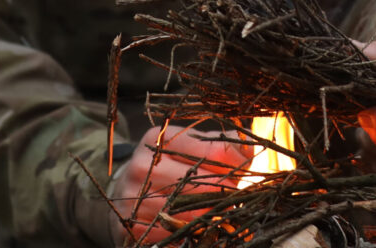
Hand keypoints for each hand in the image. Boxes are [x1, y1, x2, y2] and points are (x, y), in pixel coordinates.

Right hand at [109, 125, 249, 244]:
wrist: (126, 191)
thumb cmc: (169, 166)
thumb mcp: (190, 146)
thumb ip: (222, 144)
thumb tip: (249, 149)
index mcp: (160, 139)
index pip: (214, 152)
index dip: (238, 164)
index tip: (246, 171)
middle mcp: (142, 166)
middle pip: (202, 186)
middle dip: (227, 195)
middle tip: (236, 198)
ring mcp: (134, 198)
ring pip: (189, 215)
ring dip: (212, 218)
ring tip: (222, 215)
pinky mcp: (131, 227)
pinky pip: (172, 236)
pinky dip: (192, 236)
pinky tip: (201, 230)